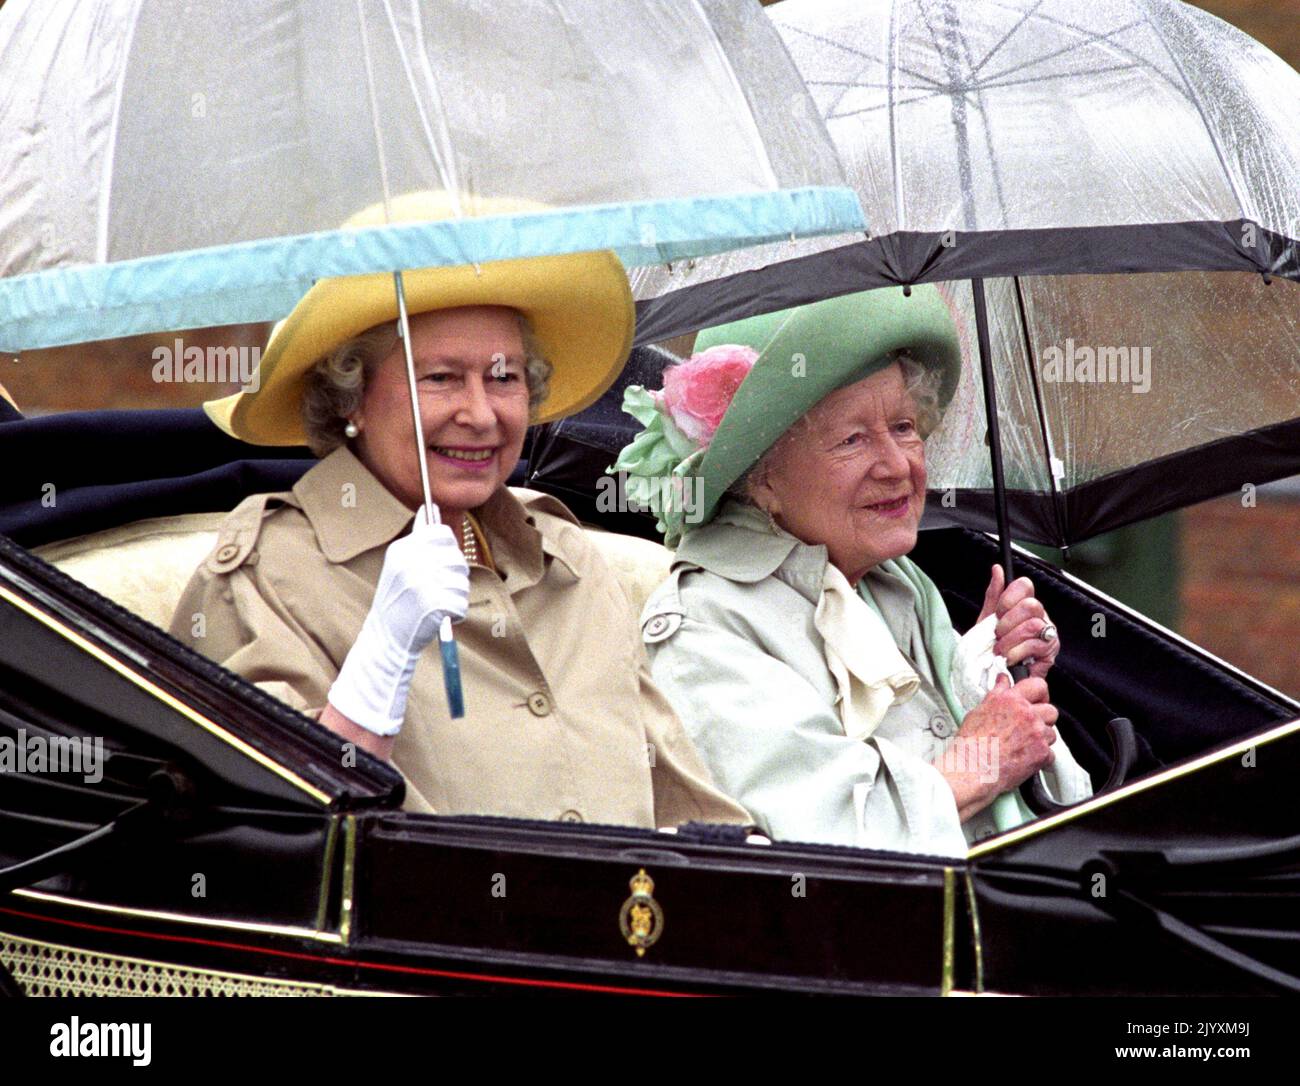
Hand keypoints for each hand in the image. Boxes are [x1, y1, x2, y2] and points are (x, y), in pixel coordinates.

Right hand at [327, 508, 468, 735]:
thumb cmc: (397, 600)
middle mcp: (411, 564)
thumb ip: (418, 538)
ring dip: (455, 595)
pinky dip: (455, 613)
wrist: (385, 638)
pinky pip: (462, 603)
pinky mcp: (434, 605)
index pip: (442, 533)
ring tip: (435, 603)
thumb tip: (430, 509)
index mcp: (401, 550)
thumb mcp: (399, 564)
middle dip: (454, 575)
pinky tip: (438, 616)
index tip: (440, 562)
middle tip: (436, 589)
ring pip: (462, 581)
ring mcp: (422, 584)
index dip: (448, 548)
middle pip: (456, 558)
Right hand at [933, 674, 1057, 819]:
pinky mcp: (1042, 753)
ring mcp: (1036, 733)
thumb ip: (997, 694)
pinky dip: (1040, 758)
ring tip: (1023, 746)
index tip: (1037, 701)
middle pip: (1051, 710)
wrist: (972, 769)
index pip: (1038, 685)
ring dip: (1041, 739)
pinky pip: (1050, 754)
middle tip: (1030, 727)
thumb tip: (1003, 682)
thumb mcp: (979, 711)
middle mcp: (1026, 713)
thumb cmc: (970, 744)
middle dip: (1043, 719)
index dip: (1039, 695)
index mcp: (1010, 700)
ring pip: (1052, 733)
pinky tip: (1025, 759)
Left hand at [977, 563, 1058, 678]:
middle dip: (1008, 622)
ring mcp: (1047, 632)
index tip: (997, 613)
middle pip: (1030, 605)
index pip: (1024, 586)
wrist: (994, 673)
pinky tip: (1009, 658)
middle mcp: (1040, 615)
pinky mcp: (1050, 651)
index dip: (1008, 598)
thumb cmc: (992, 646)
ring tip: (1000, 649)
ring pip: (1032, 626)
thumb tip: (997, 570)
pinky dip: (1017, 652)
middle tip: (998, 634)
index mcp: (1024, 604)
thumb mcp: (987, 619)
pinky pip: (1035, 645)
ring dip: (1010, 640)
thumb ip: (993, 594)